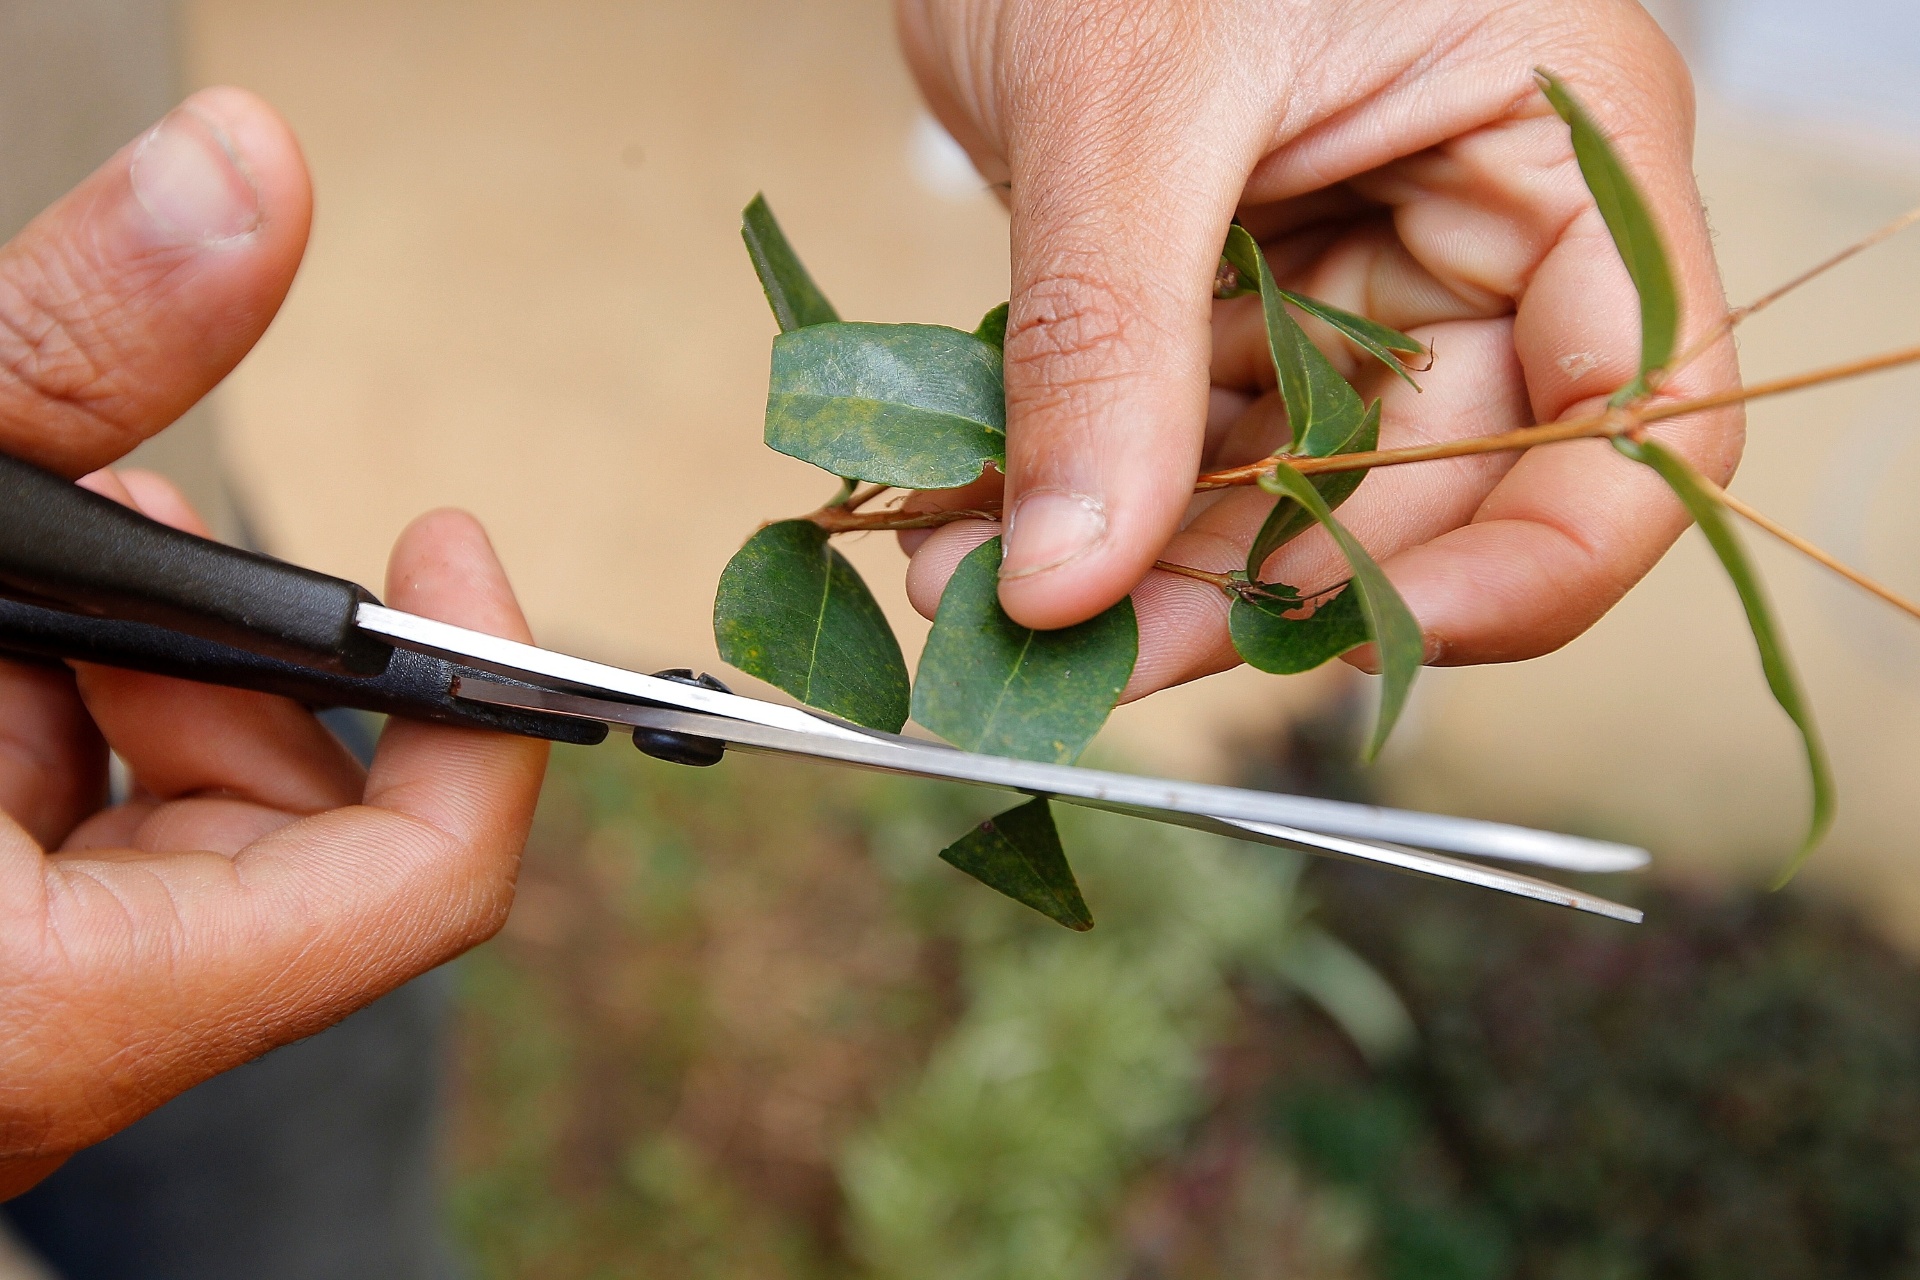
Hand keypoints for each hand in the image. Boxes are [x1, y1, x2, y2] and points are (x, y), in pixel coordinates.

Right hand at [0, 90, 545, 1195]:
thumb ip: (53, 360)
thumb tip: (248, 171)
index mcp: (52, 1010)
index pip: (417, 884)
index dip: (479, 707)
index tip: (442, 533)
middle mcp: (41, 1050)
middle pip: (284, 828)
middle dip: (220, 645)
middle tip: (105, 497)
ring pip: (156, 820)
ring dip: (107, 664)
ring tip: (7, 568)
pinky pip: (44, 835)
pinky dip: (25, 717)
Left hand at [894, 0, 1742, 696]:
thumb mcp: (1135, 103)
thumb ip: (1114, 340)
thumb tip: (1074, 573)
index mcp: (1558, 153)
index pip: (1642, 419)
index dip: (1535, 567)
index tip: (1351, 643)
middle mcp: (1480, 231)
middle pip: (1434, 492)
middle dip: (1261, 590)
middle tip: (1086, 648)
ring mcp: (1358, 269)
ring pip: (1295, 491)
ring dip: (1145, 563)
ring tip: (985, 592)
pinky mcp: (1243, 290)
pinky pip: (1192, 438)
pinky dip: (1092, 493)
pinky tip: (977, 527)